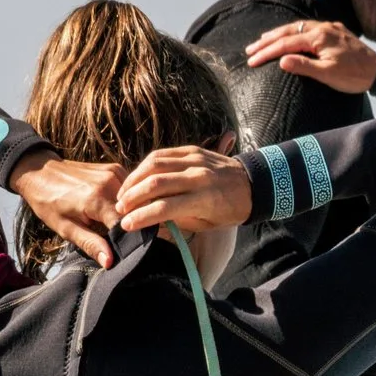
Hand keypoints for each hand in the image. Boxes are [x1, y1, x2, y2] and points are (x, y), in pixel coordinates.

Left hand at [10, 153, 126, 268]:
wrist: (39, 172)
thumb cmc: (48, 203)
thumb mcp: (65, 228)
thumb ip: (90, 244)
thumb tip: (109, 261)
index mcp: (97, 200)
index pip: (126, 225)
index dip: (125, 238)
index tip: (120, 247)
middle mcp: (109, 183)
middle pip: (133, 211)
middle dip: (128, 224)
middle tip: (110, 232)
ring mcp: (114, 173)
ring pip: (135, 199)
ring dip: (129, 211)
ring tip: (109, 217)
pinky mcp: (115, 168)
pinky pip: (130, 188)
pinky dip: (126, 199)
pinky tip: (112, 204)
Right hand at [115, 146, 252, 233]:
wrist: (254, 184)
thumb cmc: (230, 210)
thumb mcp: (207, 224)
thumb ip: (178, 220)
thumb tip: (149, 219)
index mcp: (205, 199)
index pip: (165, 207)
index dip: (141, 217)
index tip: (126, 225)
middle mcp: (199, 177)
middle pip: (155, 184)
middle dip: (132, 197)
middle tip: (120, 209)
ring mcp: (196, 160)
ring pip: (154, 165)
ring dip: (134, 180)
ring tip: (124, 194)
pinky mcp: (193, 149)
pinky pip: (163, 154)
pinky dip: (145, 166)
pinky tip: (137, 178)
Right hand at [244, 20, 375, 93]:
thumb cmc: (354, 76)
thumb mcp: (328, 74)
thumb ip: (304, 66)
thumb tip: (282, 60)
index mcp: (319, 37)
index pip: (286, 43)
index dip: (267, 52)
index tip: (252, 60)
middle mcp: (323, 28)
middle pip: (289, 31)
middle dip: (268, 40)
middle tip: (250, 49)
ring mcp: (330, 28)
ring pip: (298, 28)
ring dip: (280, 34)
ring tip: (263, 40)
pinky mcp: (336, 32)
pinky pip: (309, 29)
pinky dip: (295, 33)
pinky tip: (291, 37)